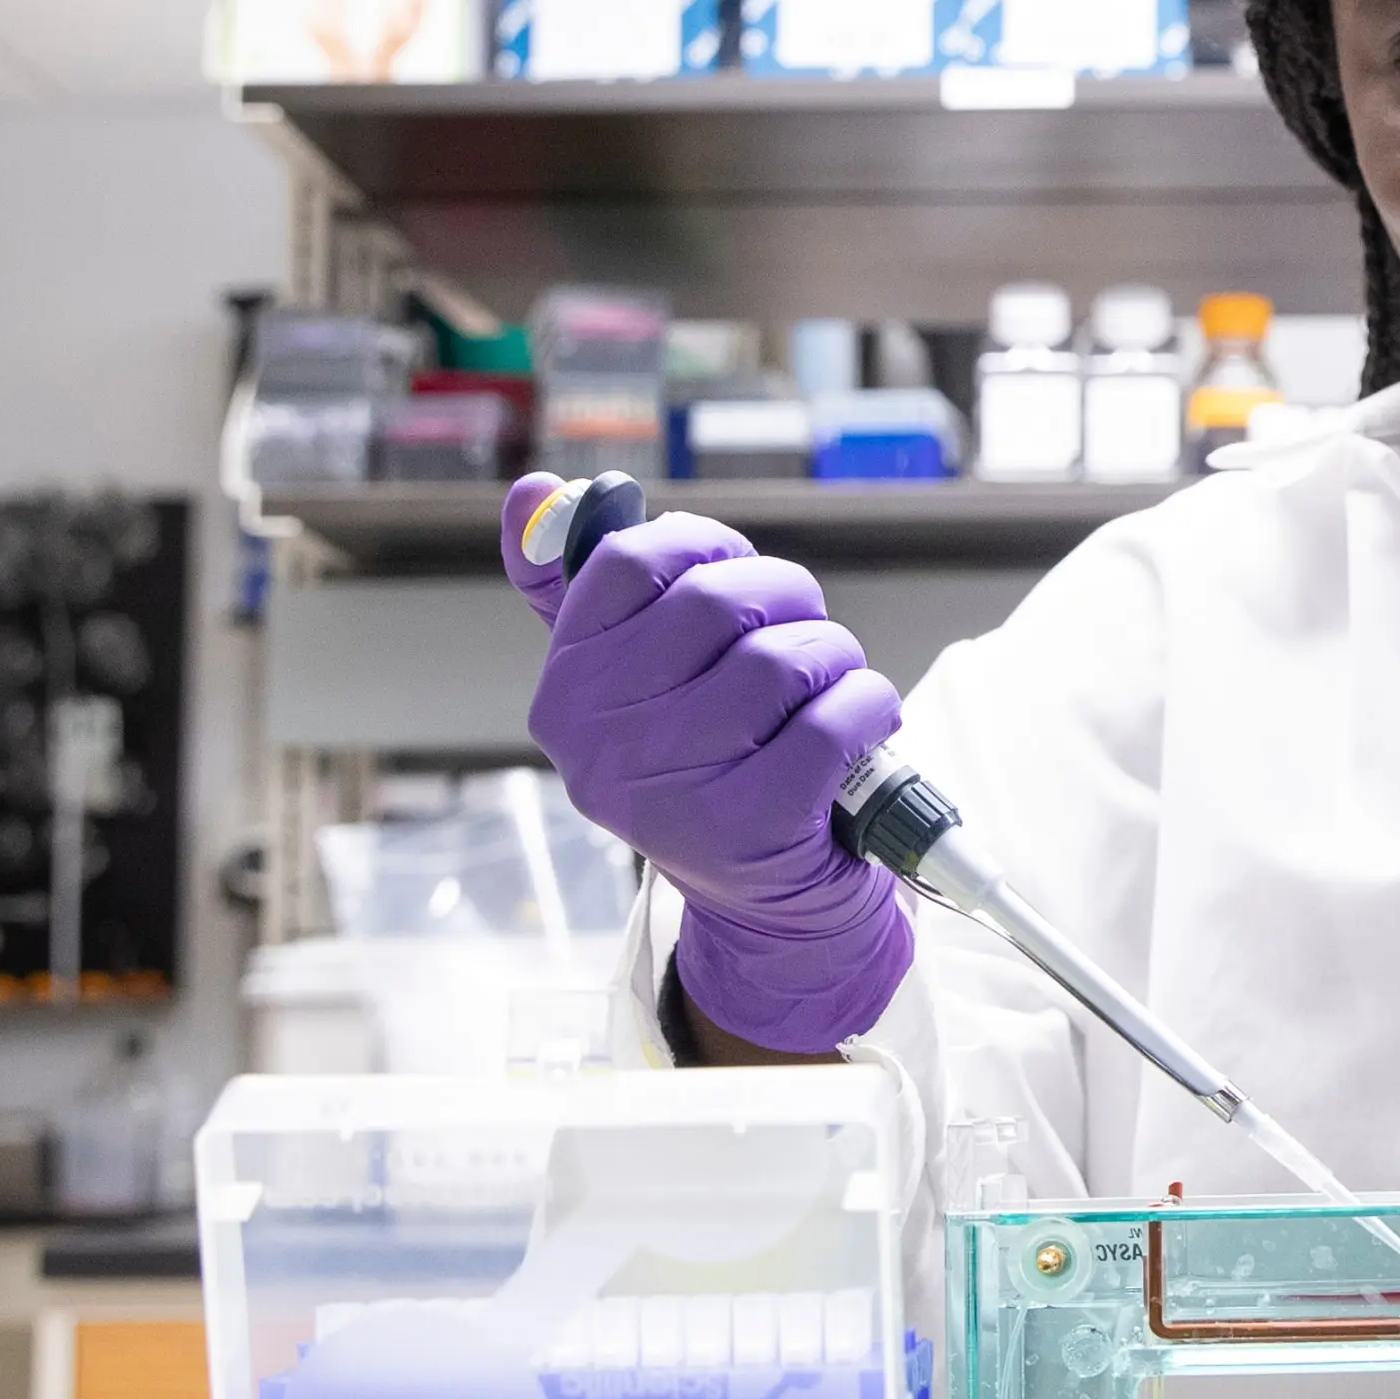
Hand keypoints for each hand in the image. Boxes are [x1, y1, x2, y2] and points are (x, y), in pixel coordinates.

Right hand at [501, 473, 910, 1051]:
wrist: (768, 905)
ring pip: (785, 658)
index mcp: (567, 690)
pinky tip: (859, 728)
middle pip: (721, 600)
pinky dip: (869, 708)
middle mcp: (601, 743)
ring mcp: (671, 791)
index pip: (638, 558)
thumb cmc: (710, 767)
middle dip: (789, 601)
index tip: (738, 576)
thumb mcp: (633, 686)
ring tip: (831, 690)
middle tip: (804, 637)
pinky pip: (837, 718)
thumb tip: (530, 493)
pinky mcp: (751, 828)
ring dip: (835, 659)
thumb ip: (582, 591)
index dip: (711, 548)